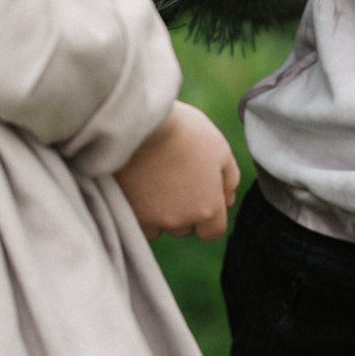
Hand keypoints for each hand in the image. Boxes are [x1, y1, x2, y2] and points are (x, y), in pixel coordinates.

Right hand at [113, 101, 240, 240]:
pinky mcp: (125, 212)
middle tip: (173, 177)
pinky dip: (137, 208)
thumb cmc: (183, 131)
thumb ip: (229, 178)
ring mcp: (150, 220)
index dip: (208, 214)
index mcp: (207, 208)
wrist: (138, 123)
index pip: (212, 232)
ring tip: (151, 179)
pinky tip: (136, 184)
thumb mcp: (219, 148)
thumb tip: (228, 199)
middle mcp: (179, 222)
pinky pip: (135, 222)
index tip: (199, 193)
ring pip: (158, 227)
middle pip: (184, 228)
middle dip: (182, 211)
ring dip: (157, 212)